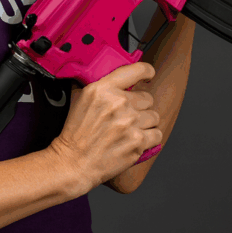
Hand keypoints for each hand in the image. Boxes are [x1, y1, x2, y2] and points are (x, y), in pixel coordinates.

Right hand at [47, 62, 161, 195]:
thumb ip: (99, 86)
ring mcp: (130, 122)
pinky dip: (149, 139)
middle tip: (126, 118)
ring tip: (129, 131)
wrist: (74, 162)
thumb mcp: (80, 100)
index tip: (148, 76)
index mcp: (103, 89)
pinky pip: (157, 134)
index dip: (146, 72)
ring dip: (145, 124)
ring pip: (154, 117)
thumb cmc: (76, 134)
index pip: (137, 70)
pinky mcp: (138, 141)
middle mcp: (118, 103)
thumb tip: (114, 76)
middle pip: (147, 98)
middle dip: (139, 108)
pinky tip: (135, 141)